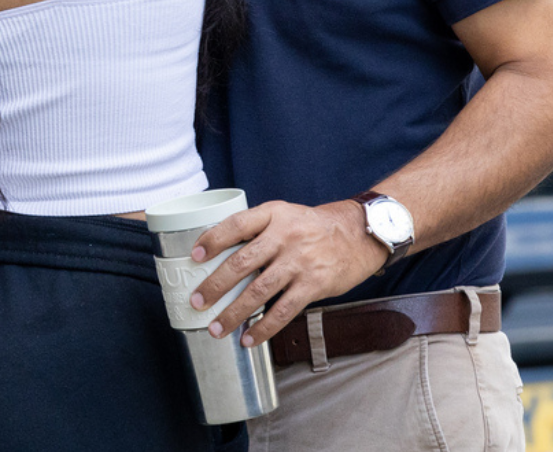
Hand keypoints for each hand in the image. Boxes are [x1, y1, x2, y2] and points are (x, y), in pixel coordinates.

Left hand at [187, 200, 389, 345]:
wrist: (359, 235)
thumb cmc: (311, 227)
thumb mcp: (283, 214)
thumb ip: (256, 230)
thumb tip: (217, 255)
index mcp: (273, 214)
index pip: (236, 224)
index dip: (212, 239)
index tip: (194, 256)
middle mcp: (285, 236)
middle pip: (242, 262)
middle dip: (215, 285)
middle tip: (197, 301)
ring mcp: (300, 262)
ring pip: (259, 291)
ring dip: (234, 312)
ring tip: (216, 328)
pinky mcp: (314, 285)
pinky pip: (284, 310)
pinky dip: (264, 327)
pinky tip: (249, 338)